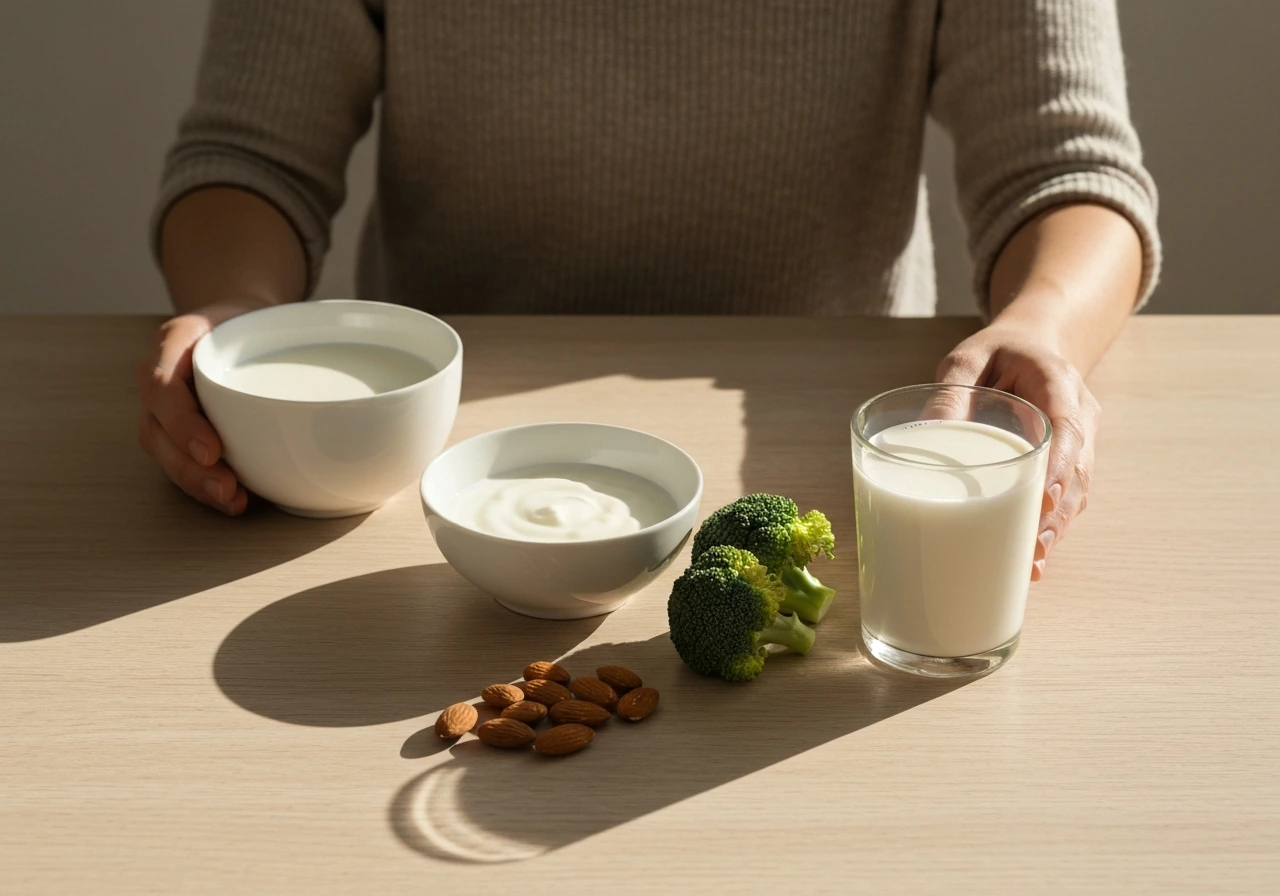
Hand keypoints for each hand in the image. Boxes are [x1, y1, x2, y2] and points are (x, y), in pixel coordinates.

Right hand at [136, 299, 267, 514]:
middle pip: (155, 430)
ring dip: (196, 482)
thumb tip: (348, 376)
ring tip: (232, 500)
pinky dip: (204, 484)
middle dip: (188, 467)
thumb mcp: (261, 313)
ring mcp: (164, 407)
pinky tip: (234, 500)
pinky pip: (181, 461)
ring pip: (164, 452)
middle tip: (226, 488)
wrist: (234, 320)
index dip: (183, 422)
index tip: (213, 451)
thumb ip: (284, 336)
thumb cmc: (248, 321)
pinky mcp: (178, 431)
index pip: (162, 385)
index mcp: (175, 342)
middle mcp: (161, 377)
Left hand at [936, 324, 1101, 581]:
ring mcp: (1079, 443)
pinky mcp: (1066, 463)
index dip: (1059, 467)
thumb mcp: (968, 357)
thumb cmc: (998, 352)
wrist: (1033, 345)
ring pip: (1076, 491)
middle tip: (1033, 548)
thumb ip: (952, 388)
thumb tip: (926, 432)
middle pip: (1077, 470)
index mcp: (1058, 383)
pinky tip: (1029, 559)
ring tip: (1031, 565)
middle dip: (1056, 513)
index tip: (1043, 499)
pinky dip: (1050, 526)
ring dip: (1056, 528)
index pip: (1068, 428)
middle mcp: (1078, 415)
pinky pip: (1065, 497)